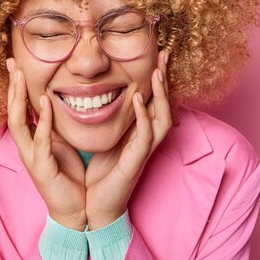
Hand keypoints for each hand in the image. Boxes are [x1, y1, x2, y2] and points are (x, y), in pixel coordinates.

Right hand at [6, 58, 86, 229]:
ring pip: (18, 123)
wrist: (76, 209)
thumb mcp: (62, 143)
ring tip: (20, 77)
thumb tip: (58, 102)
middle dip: (12, 86)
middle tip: (12, 62)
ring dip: (18, 98)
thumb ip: (55, 125)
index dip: (16, 86)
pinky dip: (42, 120)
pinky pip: (40, 140)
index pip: (19, 108)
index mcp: (31, 140)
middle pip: (12, 111)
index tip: (16, 63)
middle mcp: (27, 146)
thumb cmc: (69, 176)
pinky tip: (45, 102)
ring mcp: (32, 157)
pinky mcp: (42, 167)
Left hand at [84, 50, 171, 229]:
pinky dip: (143, 116)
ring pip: (162, 119)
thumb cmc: (98, 172)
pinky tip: (137, 98)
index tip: (155, 54)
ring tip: (156, 73)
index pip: (153, 101)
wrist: (93, 205)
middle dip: (165, 80)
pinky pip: (146, 136)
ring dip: (161, 95)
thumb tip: (95, 91)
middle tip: (163, 54)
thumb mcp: (102, 137)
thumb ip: (105, 117)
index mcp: (138, 133)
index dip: (157, 79)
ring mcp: (143, 151)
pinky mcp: (135, 162)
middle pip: (165, 105)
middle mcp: (145, 140)